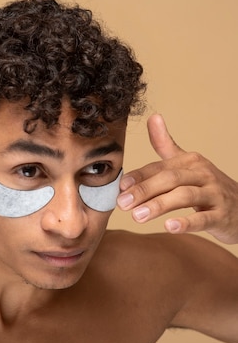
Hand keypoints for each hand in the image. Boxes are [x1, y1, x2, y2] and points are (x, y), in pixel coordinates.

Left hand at [117, 114, 237, 243]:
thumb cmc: (208, 186)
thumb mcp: (188, 164)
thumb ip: (166, 144)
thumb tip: (153, 116)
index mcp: (191, 161)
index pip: (159, 167)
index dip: (139, 176)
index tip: (120, 187)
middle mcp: (203, 174)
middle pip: (170, 179)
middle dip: (144, 190)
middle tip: (122, 203)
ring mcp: (214, 194)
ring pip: (184, 196)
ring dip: (158, 205)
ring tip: (137, 216)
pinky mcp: (222, 215)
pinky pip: (204, 219)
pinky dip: (186, 223)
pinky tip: (169, 226)